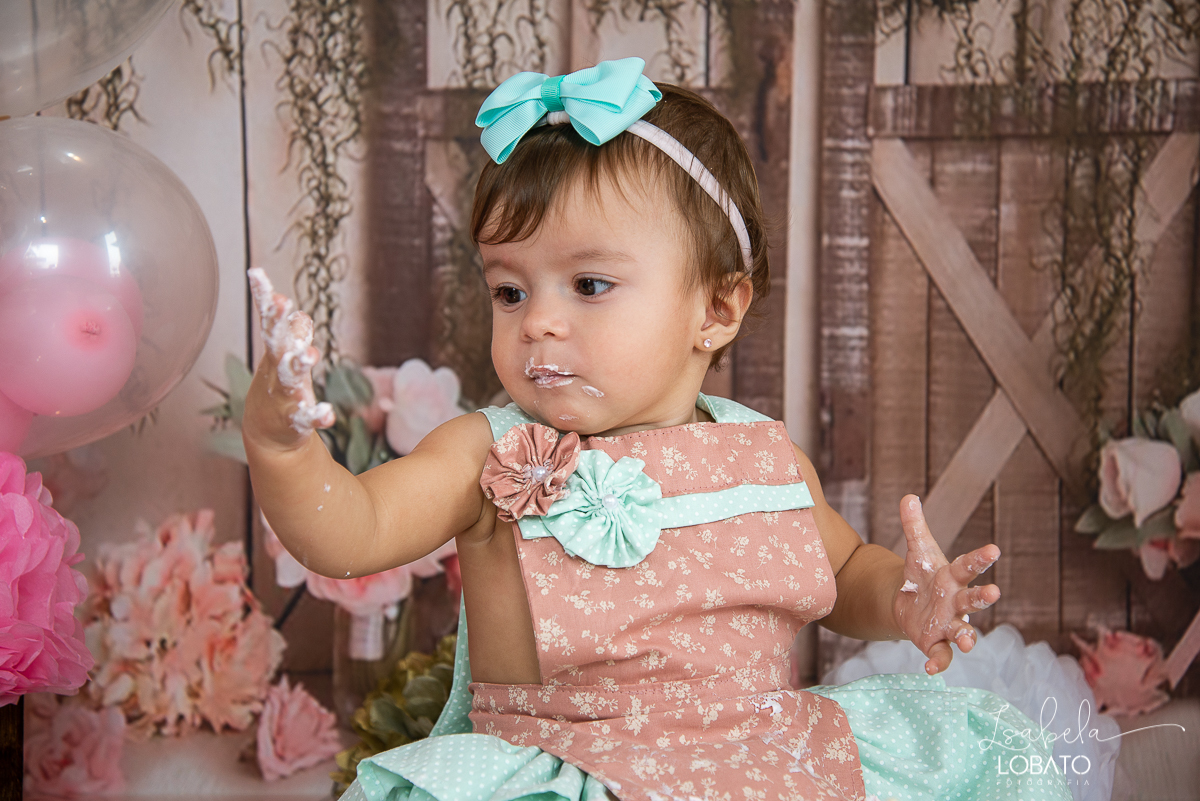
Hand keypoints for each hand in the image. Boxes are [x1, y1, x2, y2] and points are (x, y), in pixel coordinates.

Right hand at [246, 268, 334, 437]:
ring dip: (297, 365)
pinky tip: (327, 415)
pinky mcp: (295, 420)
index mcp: (276, 352)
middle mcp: (278, 371)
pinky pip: (306, 417)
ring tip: (308, 354)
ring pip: (290, 378)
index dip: (264, 298)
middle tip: (283, 304)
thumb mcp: (286, 359)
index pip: (269, 322)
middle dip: (280, 324)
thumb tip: (301, 314)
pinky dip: (316, 415)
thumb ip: (294, 335)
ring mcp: (284, 395)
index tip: (256, 274)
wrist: (269, 433)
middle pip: (277, 344)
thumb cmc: (280, 388)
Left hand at [892, 494, 1000, 675]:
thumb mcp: (917, 550)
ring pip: (964, 631)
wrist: (910, 602)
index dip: (981, 558)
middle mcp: (957, 601)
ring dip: (966, 637)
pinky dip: (939, 663)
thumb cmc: (922, 574)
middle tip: (993, 592)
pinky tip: (930, 669)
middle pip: (973, 600)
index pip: (969, 565)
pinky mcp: (935, 642)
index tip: (993, 549)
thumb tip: (908, 496)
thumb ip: (914, 526)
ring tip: (965, 641)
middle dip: (983, 597)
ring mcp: (949, 623)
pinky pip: (941, 655)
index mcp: (954, 576)